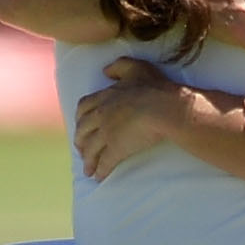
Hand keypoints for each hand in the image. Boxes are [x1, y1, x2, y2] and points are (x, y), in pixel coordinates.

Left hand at [75, 57, 176, 179]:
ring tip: (88, 169)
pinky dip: (100, 171)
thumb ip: (119, 66)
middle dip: (80, 141)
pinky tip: (99, 177)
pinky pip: (104, 163)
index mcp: (104, 98)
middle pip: (82, 130)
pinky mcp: (116, 149)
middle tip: (81, 149)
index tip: (81, 125)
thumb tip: (105, 70)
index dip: (80, 118)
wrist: (163, 108)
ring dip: (88, 160)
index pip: (83, 108)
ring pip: (90, 149)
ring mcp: (107, 134)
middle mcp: (101, 116)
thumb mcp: (136, 68)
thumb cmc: (153, 87)